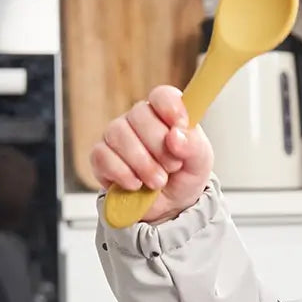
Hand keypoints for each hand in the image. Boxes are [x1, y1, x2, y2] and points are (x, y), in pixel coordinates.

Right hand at [89, 85, 213, 223]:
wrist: (169, 206)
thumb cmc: (184, 176)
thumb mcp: (200, 163)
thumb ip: (194, 146)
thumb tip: (176, 136)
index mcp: (166, 114)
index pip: (162, 96)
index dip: (170, 107)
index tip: (180, 125)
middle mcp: (139, 120)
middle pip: (139, 114)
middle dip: (159, 146)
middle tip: (172, 167)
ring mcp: (117, 136)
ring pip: (119, 134)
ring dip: (143, 163)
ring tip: (158, 181)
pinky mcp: (101, 157)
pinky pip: (103, 156)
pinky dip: (122, 174)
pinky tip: (136, 184)